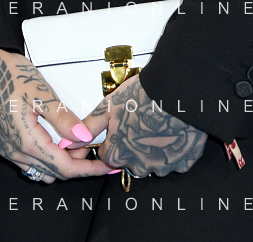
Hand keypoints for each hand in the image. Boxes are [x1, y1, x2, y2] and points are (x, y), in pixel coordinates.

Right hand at [0, 48, 112, 182]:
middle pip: (53, 172)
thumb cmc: (6, 75)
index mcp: (26, 142)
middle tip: (92, 146)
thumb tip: (85, 136)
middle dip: (76, 164)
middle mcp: (13, 152)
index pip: (64, 168)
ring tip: (74, 142)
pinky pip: (26, 161)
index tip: (106, 165)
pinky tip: (53, 140)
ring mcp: (4, 149)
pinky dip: (44, 157)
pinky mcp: (0, 142)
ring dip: (59, 162)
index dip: (88, 169)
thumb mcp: (40, 93)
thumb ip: (63, 119)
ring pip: (38, 170)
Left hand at [79, 75, 206, 177]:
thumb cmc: (143, 94)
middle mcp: (140, 166)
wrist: (176, 87)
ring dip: (152, 149)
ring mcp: (163, 166)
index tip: (121, 126)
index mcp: (119, 153)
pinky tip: (171, 131)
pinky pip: (174, 161)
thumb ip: (89, 127)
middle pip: (130, 160)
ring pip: (152, 162)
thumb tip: (69, 141)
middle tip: (140, 121)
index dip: (112, 139)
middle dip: (132, 145)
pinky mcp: (183, 161)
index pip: (107, 155)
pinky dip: (173, 150)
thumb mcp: (109, 107)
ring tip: (156, 124)